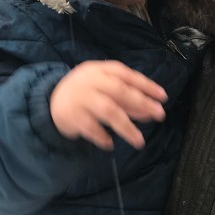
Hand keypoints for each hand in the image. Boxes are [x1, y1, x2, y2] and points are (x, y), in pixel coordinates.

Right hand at [50, 61, 166, 150]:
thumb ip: (125, 96)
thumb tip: (150, 110)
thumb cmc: (86, 92)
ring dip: (126, 126)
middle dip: (141, 103)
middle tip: (158, 115)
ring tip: (139, 141)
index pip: (126, 74)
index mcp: (100, 70)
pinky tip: (110, 144)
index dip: (146, 85)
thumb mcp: (103, 87)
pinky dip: (101, 137)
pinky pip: (90, 128)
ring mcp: (80, 98)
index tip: (163, 97)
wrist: (51, 101)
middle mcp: (90, 81)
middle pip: (119, 91)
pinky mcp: (70, 115)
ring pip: (107, 111)